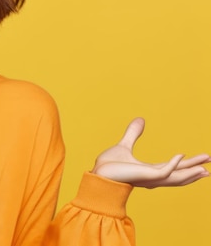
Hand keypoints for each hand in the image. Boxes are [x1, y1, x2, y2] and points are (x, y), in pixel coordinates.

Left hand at [92, 117, 209, 187]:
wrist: (97, 174)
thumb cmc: (108, 165)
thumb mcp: (124, 145)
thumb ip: (133, 134)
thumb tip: (140, 119)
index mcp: (150, 171)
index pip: (173, 168)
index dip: (187, 164)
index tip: (201, 160)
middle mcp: (153, 177)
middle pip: (179, 174)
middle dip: (194, 169)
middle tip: (209, 162)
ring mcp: (150, 178)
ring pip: (176, 177)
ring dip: (190, 172)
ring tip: (205, 168)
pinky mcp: (145, 177)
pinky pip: (164, 171)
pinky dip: (174, 164)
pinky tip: (181, 155)